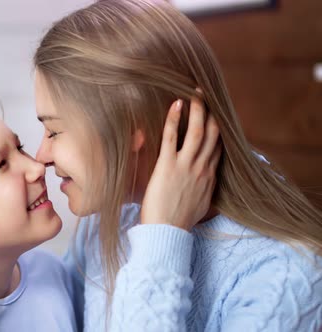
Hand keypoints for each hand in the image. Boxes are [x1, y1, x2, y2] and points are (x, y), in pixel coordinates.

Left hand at [140, 93, 220, 230]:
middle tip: (209, 95)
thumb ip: (203, 191)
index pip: (218, 147)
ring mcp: (187, 166)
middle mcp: (202, 169)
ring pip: (198, 131)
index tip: (216, 115)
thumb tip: (204, 186)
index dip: (218, 129)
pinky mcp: (168, 166)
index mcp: (209, 178)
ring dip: (198, 109)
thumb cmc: (178, 222)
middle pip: (213, 134)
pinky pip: (173, 137)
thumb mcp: (199, 206)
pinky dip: (175, 118)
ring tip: (195, 92)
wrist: (167, 233)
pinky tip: (176, 104)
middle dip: (212, 113)